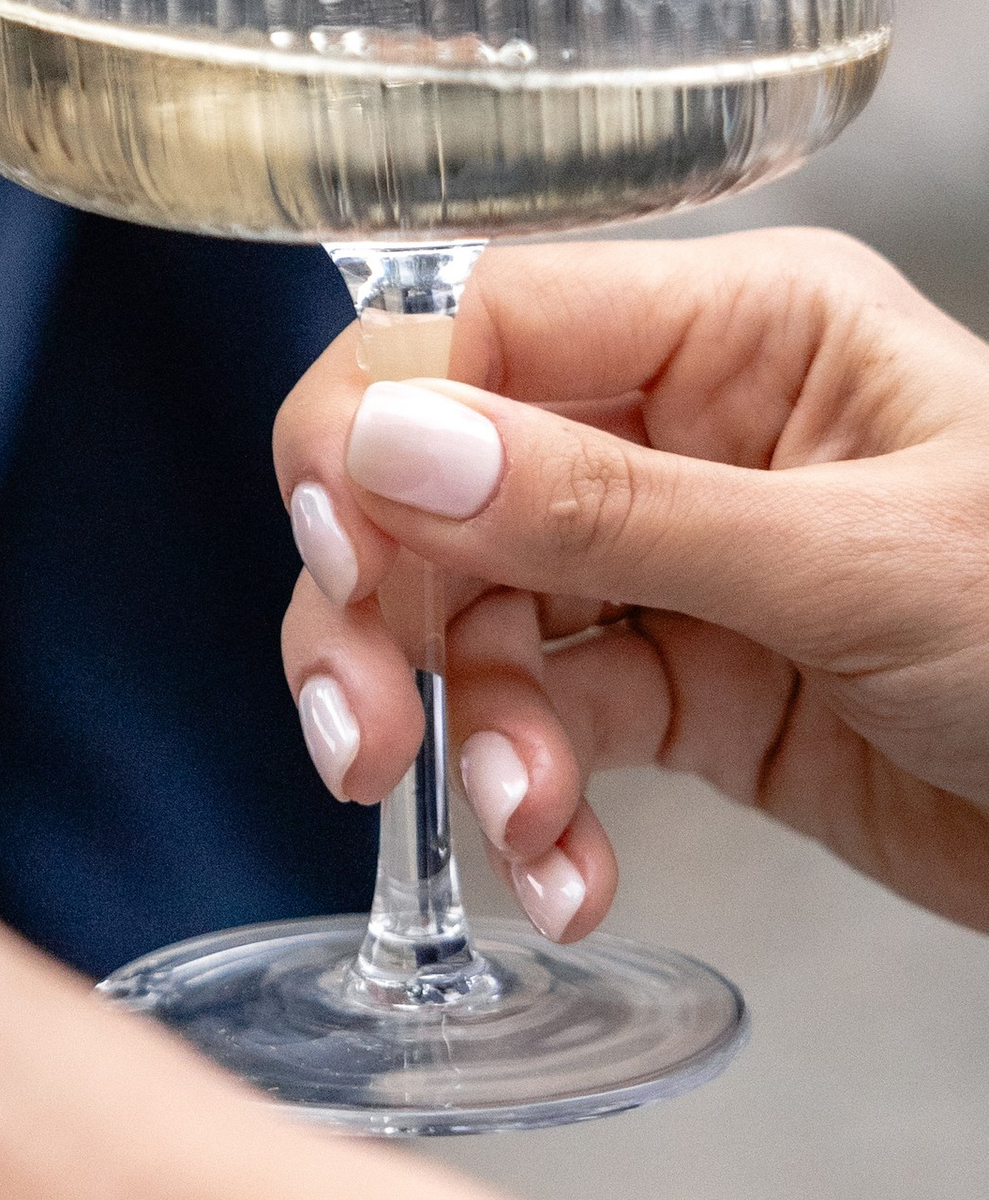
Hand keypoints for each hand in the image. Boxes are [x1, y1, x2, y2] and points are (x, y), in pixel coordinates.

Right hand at [273, 230, 988, 937]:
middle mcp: (688, 427)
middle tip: (363, 734)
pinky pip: (549, 730)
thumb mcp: (857, 566)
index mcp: (741, 329)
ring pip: (473, 618)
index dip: (381, 427)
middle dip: (384, 610)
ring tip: (523, 829)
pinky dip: (536, 810)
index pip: (482, 327)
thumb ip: (612, 511)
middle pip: (440, 479)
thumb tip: (393, 446)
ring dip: (468, 736)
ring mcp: (680, 563)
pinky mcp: (690, 694)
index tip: (342, 545)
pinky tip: (571, 872)